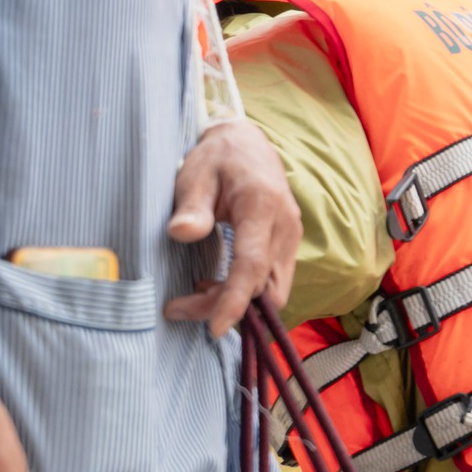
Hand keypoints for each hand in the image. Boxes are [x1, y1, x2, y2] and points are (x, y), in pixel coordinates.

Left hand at [164, 119, 299, 336]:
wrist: (247, 143)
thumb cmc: (217, 159)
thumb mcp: (195, 175)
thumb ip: (192, 206)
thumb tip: (181, 233)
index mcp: (262, 206)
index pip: (253, 265)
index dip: (235, 300)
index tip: (214, 328)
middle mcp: (285, 226)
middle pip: (264, 287)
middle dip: (227, 307)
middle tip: (180, 305)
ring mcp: (291, 236)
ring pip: (273, 289)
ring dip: (237, 302)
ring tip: (195, 293)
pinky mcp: (288, 243)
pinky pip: (273, 280)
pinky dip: (246, 291)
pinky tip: (215, 282)